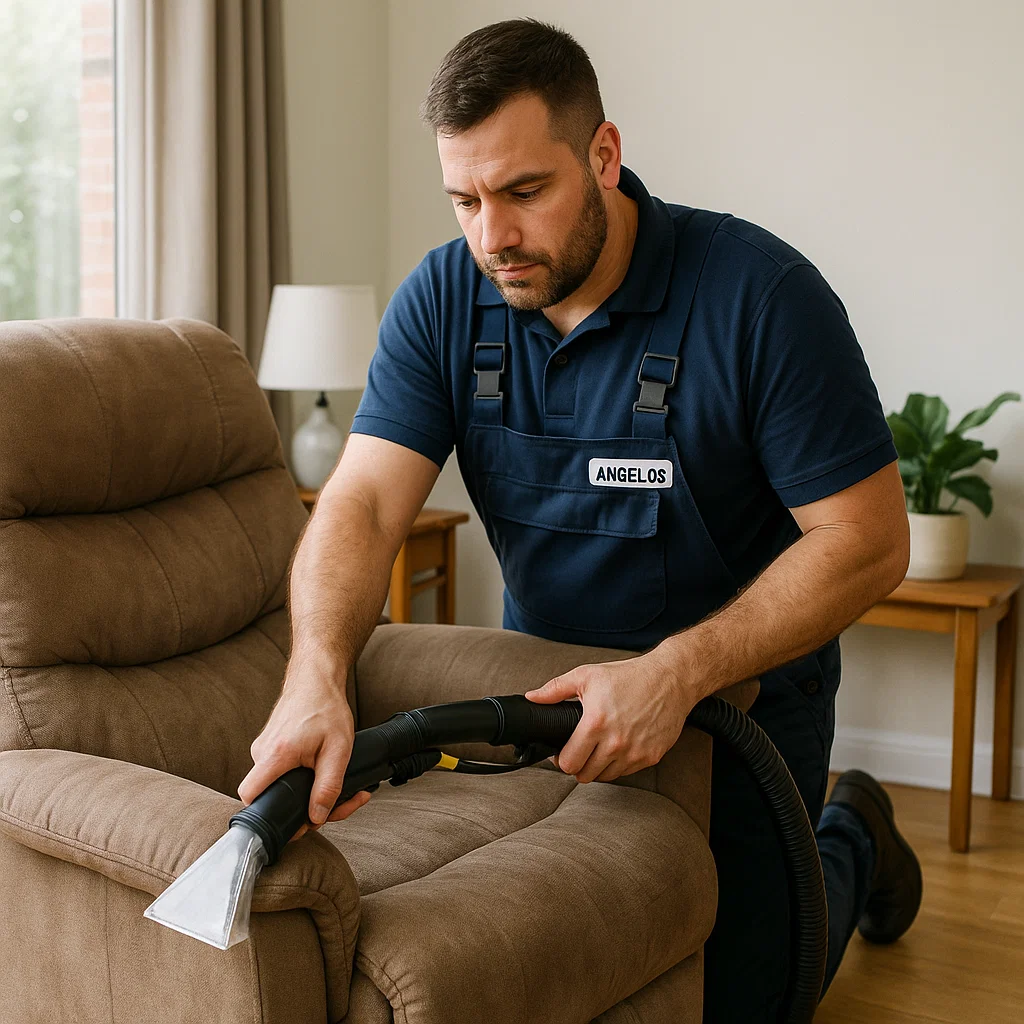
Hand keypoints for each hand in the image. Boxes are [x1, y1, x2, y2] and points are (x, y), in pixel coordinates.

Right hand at [237, 653, 370, 840]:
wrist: (316, 678)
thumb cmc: (326, 707)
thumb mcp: (338, 750)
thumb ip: (328, 786)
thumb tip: (316, 817)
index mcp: (275, 755)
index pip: (250, 796)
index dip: (268, 814)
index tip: (294, 820)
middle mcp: (262, 752)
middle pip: (270, 797)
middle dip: (304, 809)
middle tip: (339, 806)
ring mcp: (263, 748)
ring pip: (278, 786)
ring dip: (308, 794)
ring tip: (343, 792)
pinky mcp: (269, 747)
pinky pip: (280, 773)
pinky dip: (303, 779)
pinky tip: (325, 775)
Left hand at [524, 650, 694, 783]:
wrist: (670, 679)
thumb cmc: (628, 676)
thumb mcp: (587, 676)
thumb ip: (555, 689)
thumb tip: (531, 697)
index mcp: (596, 723)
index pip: (569, 763)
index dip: (561, 760)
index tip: (562, 753)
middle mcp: (616, 742)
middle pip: (585, 775)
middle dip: (578, 766)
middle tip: (579, 752)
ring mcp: (635, 752)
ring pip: (606, 776)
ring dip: (599, 767)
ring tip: (598, 749)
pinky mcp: (651, 756)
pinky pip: (627, 771)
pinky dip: (619, 764)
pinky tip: (618, 747)